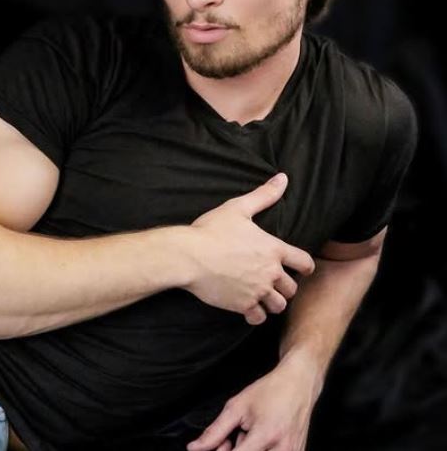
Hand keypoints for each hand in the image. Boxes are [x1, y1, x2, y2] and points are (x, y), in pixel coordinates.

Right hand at [182, 174, 314, 323]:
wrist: (189, 256)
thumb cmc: (212, 230)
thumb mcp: (239, 207)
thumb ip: (264, 195)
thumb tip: (283, 178)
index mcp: (273, 249)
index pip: (304, 262)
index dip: (305, 266)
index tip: (301, 268)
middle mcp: (270, 272)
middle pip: (292, 288)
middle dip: (286, 286)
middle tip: (275, 282)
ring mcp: (257, 291)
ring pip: (279, 306)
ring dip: (273, 302)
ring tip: (264, 296)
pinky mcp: (242, 305)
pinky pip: (259, 318)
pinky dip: (257, 315)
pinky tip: (249, 308)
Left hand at [185, 355, 321, 450]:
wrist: (299, 384)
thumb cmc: (270, 391)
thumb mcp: (238, 406)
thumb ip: (215, 431)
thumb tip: (195, 448)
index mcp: (265, 435)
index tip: (218, 446)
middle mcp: (282, 450)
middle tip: (229, 440)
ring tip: (245, 438)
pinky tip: (257, 442)